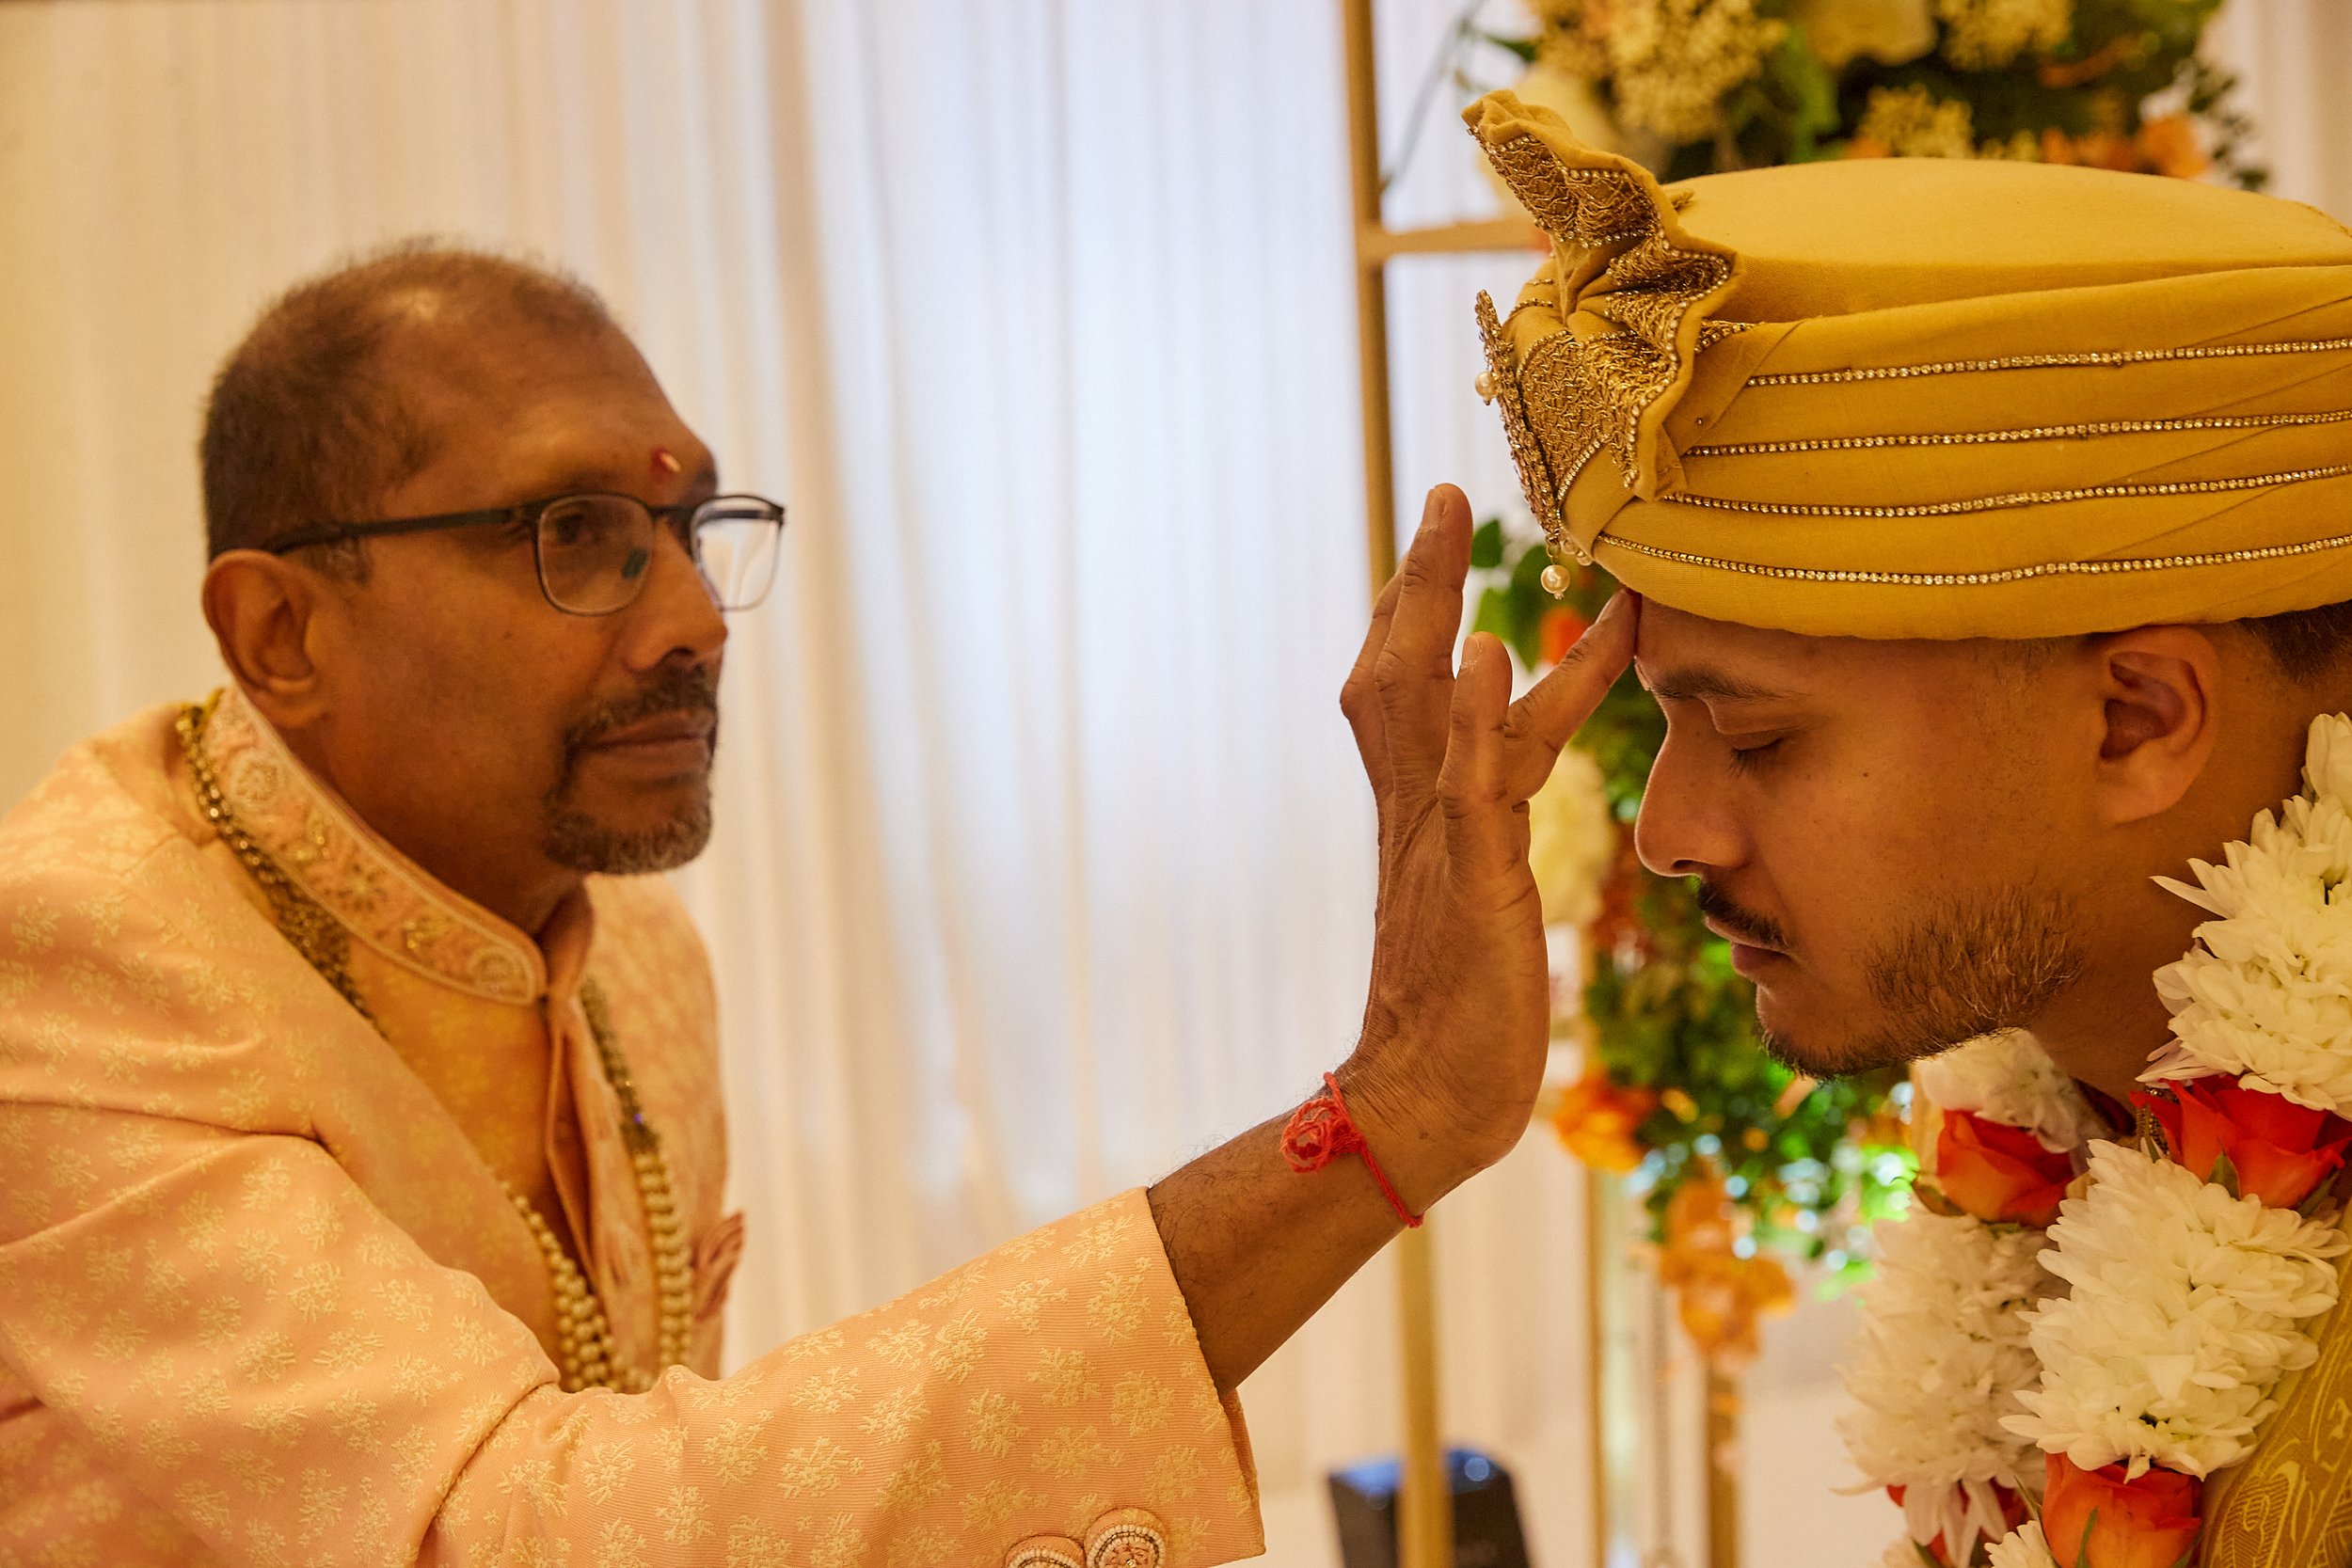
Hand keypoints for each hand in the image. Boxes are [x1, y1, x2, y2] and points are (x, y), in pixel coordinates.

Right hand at [1334, 484, 1635, 1213]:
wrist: (1429, 1098)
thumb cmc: (1466, 1010)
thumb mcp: (1484, 889)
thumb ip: (1487, 818)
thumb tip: (1502, 767)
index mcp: (1424, 812)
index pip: (1415, 689)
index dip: (1423, 609)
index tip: (1442, 536)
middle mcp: (1417, 810)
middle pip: (1399, 668)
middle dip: (1420, 579)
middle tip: (1444, 493)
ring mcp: (1438, 839)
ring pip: (1423, 701)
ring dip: (1434, 606)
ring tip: (1447, 521)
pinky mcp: (1473, 877)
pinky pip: (1471, 782)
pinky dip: (1478, 713)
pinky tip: (1488, 651)